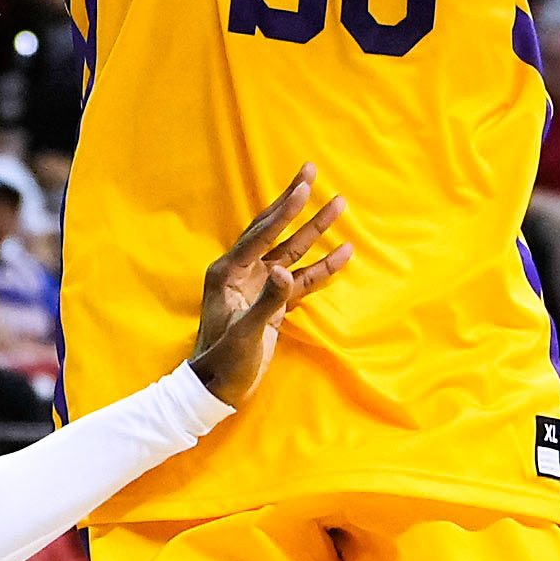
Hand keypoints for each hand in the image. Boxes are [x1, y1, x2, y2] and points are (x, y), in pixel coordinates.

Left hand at [186, 169, 352, 407]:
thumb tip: (285, 272)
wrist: (216, 389)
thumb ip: (267, 302)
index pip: (261, 234)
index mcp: (228, 273)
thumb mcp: (245, 334)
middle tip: (311, 171)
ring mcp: (258, 285)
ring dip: (315, 230)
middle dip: (295, 202)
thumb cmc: (223, 362)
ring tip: (339, 205)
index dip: (284, 211)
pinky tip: (344, 253)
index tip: (305, 186)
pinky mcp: (272, 302)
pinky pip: (301, 278)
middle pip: (274, 229)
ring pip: (292, 250)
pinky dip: (321, 266)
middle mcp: (242, 272)